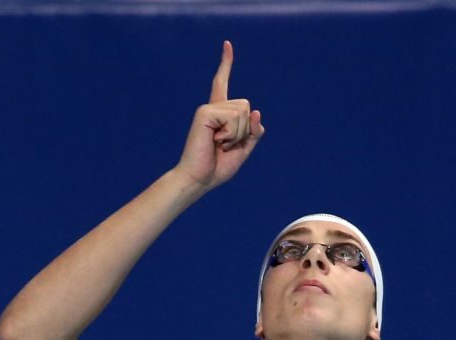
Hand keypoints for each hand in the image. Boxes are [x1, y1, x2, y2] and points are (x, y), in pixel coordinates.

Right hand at [174, 41, 265, 190]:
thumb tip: (256, 112)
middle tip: (224, 145)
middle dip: (244, 131)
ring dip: (237, 135)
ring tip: (219, 145)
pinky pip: (233, 119)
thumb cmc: (217, 167)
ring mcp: (207, 109)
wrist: (199, 179)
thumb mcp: (243, 149)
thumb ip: (253, 132)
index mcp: (220, 114)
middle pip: (247, 107)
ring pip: (243, 112)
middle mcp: (213, 107)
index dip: (226, 63)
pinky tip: (215, 142)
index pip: (223, 84)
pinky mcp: (204, 113)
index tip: (227, 44)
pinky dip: (231, 135)